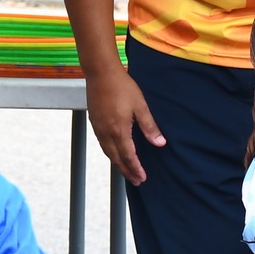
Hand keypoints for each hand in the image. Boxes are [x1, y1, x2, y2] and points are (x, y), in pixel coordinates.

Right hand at [85, 66, 163, 185]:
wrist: (100, 72)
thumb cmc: (122, 86)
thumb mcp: (140, 105)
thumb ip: (149, 126)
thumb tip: (160, 143)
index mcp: (119, 130)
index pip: (128, 156)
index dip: (135, 168)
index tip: (142, 178)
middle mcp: (106, 132)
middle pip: (116, 158)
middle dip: (126, 171)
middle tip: (136, 181)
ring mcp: (98, 128)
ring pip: (107, 152)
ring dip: (117, 163)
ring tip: (125, 170)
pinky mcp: (94, 121)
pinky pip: (102, 143)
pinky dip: (110, 152)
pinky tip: (114, 151)